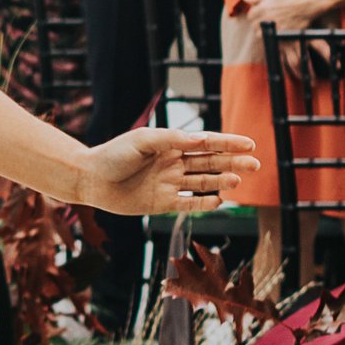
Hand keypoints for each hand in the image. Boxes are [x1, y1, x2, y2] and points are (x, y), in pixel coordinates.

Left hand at [72, 127, 254, 215]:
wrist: (89, 179)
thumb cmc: (113, 155)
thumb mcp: (143, 141)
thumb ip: (172, 139)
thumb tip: (202, 139)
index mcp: (170, 146)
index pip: (205, 144)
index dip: (228, 144)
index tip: (249, 144)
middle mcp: (172, 164)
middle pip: (209, 163)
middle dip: (232, 163)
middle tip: (254, 164)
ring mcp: (169, 184)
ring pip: (202, 183)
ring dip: (221, 182)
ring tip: (238, 180)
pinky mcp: (161, 203)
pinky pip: (188, 204)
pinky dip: (203, 204)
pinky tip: (219, 201)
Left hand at [234, 0, 327, 32]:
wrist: (309, 2)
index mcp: (262, 8)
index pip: (250, 16)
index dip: (255, 15)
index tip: (261, 14)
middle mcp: (267, 18)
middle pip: (255, 26)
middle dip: (258, 24)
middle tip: (267, 21)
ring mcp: (276, 27)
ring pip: (262, 34)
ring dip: (265, 32)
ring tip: (272, 27)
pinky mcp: (285, 33)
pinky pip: (274, 39)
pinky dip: (274, 37)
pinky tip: (278, 32)